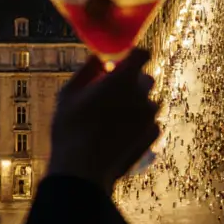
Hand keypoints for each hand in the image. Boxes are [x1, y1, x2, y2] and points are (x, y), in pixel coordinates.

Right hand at [46, 48, 159, 194]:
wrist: (82, 169)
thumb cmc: (71, 128)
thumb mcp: (69, 92)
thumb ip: (89, 69)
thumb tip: (100, 58)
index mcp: (123, 78)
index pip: (143, 54)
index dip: (133, 57)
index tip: (120, 64)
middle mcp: (142, 94)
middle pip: (146, 79)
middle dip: (133, 83)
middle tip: (113, 96)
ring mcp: (150, 115)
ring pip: (149, 102)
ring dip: (137, 105)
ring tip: (114, 120)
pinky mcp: (153, 134)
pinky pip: (151, 122)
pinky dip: (141, 125)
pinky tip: (121, 135)